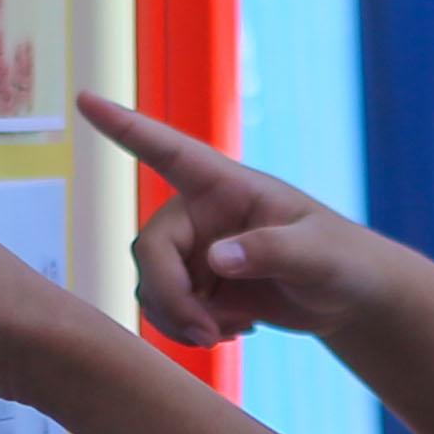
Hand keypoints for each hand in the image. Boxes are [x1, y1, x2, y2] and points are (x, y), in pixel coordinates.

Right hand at [83, 92, 403, 344]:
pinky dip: (189, 329)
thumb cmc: (343, 260)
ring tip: (225, 335)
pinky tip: (231, 332)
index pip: (170, 152)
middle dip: (170, 296)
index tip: (86, 99)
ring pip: (152, 286)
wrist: (347, 299)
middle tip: (206, 335)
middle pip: (151, 250)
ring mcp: (196, 251)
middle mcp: (201, 214)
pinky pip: (167, 310)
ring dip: (179, 319)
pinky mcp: (198, 286)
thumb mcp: (318, 255)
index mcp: (227, 186)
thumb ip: (272, 251)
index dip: (125, 126)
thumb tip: (215, 258)